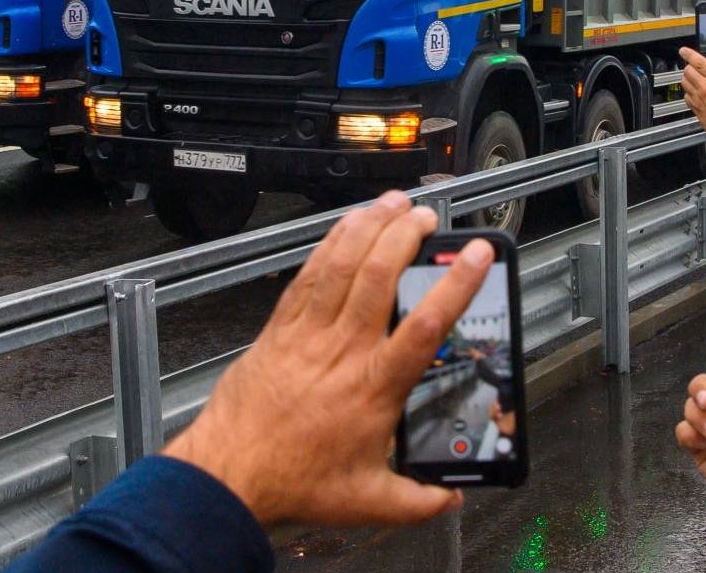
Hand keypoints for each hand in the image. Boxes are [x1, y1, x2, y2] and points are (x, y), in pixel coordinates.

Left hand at [164, 192, 494, 527]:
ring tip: (392, 205)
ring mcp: (308, 334)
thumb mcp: (368, 501)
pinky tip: (343, 228)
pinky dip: (328, 245)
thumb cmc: (292, 481)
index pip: (425, 325)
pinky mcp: (280, 329)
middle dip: (407, 236)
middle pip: (379, 276)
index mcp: (374, 387)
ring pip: (341, 266)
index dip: (456, 284)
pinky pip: (308, 276)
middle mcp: (343, 350)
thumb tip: (450, 499)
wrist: (230, 474)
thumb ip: (418, 500)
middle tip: (427, 215)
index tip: (475, 255)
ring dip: (369, 228)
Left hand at [680, 47, 705, 143]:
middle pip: (687, 71)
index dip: (688, 53)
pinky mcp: (696, 110)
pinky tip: (695, 96)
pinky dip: (688, 94)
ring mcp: (699, 99)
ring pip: (684, 83)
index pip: (698, 61)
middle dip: (689, 67)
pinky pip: (686, 98)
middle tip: (693, 68)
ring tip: (693, 80)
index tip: (684, 51)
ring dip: (687, 79)